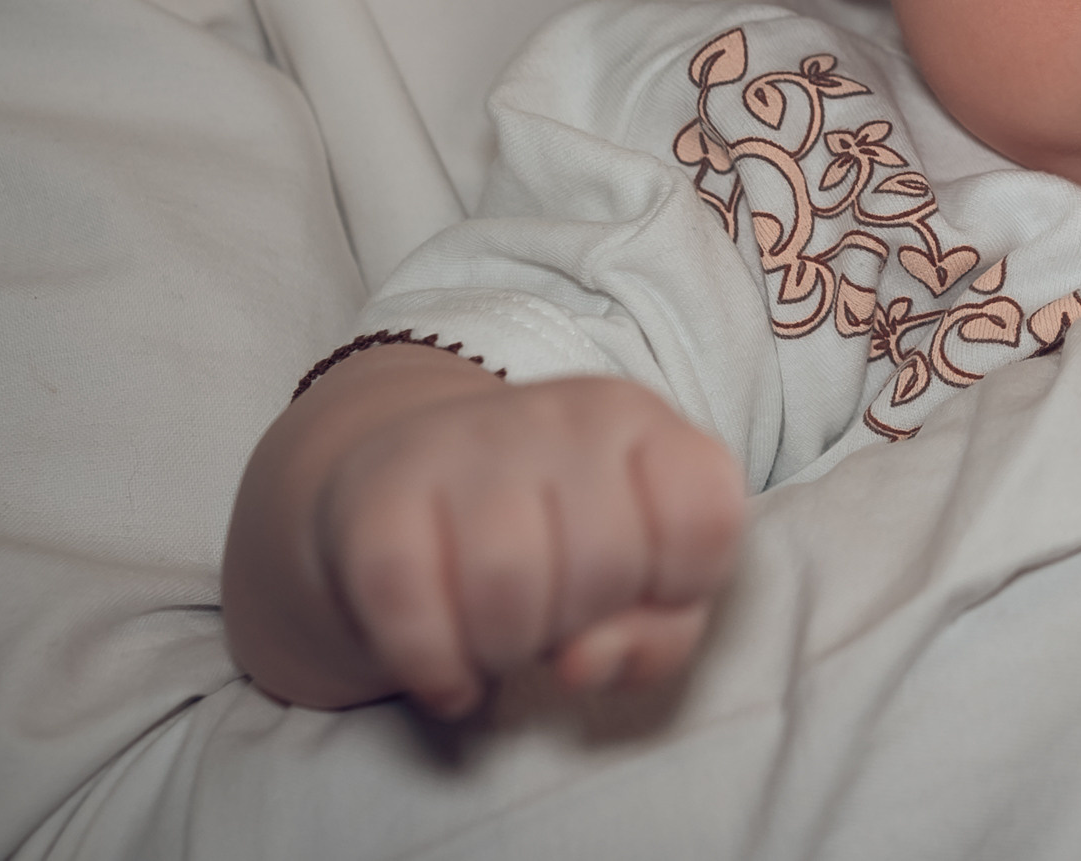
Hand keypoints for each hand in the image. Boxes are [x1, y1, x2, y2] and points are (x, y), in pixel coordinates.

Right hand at [316, 370, 743, 717]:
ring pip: (508, 585)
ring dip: (506, 649)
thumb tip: (584, 661)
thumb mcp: (635, 583)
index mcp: (639, 421)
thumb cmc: (550, 545)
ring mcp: (463, 442)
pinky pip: (409, 607)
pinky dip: (433, 666)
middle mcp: (560, 413)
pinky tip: (446, 667)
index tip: (641, 590)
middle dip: (584, 625)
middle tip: (553, 617)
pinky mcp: (376, 492)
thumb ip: (658, 633)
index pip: (705, 513)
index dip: (682, 584)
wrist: (399, 485)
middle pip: (608, 564)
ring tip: (498, 639)